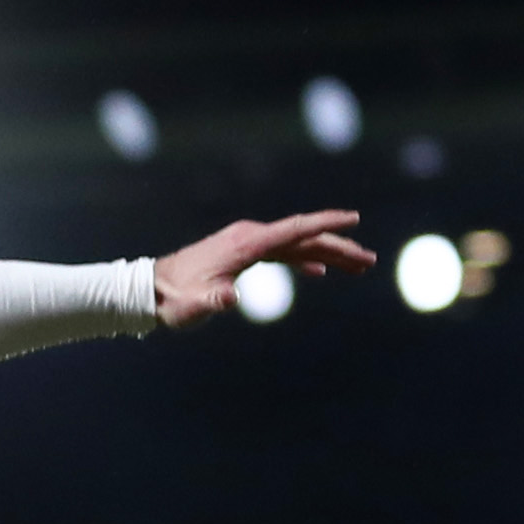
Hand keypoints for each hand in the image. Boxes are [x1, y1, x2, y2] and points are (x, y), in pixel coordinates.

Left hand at [154, 211, 374, 326]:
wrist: (153, 291)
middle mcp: (251, 237)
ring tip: (357, 267)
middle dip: (339, 247)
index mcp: (246, 244)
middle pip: (304, 238)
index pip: (294, 230)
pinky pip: (283, 253)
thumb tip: (228, 299)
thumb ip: (212, 300)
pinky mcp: (244, 254)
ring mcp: (248, 244)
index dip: (326, 224)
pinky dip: (304, 261)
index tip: (354, 218)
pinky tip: (320, 272)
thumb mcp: (194, 305)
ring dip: (328, 255)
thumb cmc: (175, 300)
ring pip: (297, 245)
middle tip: (369, 261)